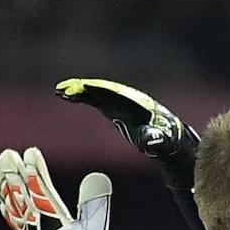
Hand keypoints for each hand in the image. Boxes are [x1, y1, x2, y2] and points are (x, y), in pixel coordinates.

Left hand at [0, 147, 112, 229]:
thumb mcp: (95, 229)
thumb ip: (95, 202)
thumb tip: (96, 176)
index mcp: (51, 215)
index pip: (39, 186)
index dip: (34, 169)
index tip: (30, 152)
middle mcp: (35, 219)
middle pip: (19, 190)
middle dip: (12, 171)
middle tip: (6, 154)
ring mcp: (27, 227)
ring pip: (10, 200)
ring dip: (2, 182)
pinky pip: (9, 214)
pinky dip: (1, 201)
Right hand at [55, 78, 197, 158]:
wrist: (169, 141)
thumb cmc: (166, 141)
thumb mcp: (162, 141)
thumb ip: (155, 139)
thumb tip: (148, 140)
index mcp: (136, 103)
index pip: (115, 93)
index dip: (99, 90)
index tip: (84, 87)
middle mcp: (127, 99)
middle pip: (103, 90)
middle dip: (84, 88)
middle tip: (64, 89)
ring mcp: (120, 103)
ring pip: (97, 94)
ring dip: (80, 91)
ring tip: (61, 92)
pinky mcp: (115, 110)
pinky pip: (96, 100)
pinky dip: (84, 98)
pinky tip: (69, 97)